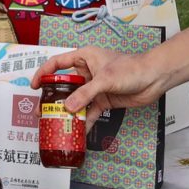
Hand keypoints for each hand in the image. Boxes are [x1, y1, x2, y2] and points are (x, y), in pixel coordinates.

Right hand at [31, 46, 167, 124]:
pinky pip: (89, 111)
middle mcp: (87, 71)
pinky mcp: (103, 100)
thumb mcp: (105, 79)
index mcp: (84, 57)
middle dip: (53, 98)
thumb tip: (68, 108)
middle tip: (42, 111)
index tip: (34, 86)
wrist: (153, 78)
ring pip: (76, 100)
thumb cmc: (131, 69)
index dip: (44, 73)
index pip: (58, 63)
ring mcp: (95, 87)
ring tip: (56, 124)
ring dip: (67, 112)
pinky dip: (84, 121)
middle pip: (64, 84)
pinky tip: (78, 132)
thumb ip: (85, 94)